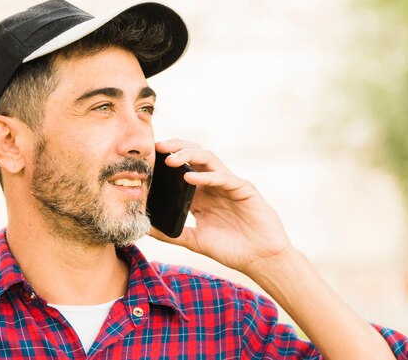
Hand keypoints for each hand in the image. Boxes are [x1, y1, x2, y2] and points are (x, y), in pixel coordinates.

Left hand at [149, 139, 292, 276]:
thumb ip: (172, 234)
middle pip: (194, 156)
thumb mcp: (195, 241)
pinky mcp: (244, 189)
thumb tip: (146, 229)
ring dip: (189, 156)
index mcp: (202, 193)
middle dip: (176, 148)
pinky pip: (224, 177)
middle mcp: (214, 184)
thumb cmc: (231, 249)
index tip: (147, 157)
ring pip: (208, 159)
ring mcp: (229, 184)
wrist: (261, 260)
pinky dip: (207, 177)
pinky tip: (190, 178)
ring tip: (170, 160)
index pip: (182, 168)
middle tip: (157, 147)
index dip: (166, 159)